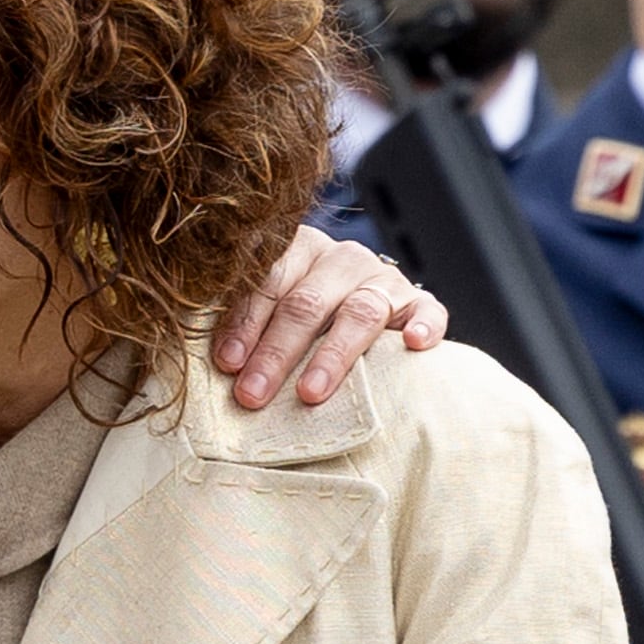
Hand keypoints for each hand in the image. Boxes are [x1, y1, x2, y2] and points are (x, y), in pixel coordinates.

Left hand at [212, 224, 447, 410]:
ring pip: (359, 312)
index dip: (245, 322)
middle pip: (307, 302)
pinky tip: (411, 344)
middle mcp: (342, 259)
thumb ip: (248, 323)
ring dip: (332, 356)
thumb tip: (215, 363)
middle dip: (276, 352)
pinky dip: (423, 326)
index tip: (227, 363)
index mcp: (298, 250)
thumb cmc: (304, 326)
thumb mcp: (272, 311)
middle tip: (253, 393)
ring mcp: (384, 280)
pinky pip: (428, 312)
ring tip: (309, 392)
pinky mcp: (420, 304)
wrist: (367, 320)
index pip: (267, 282)